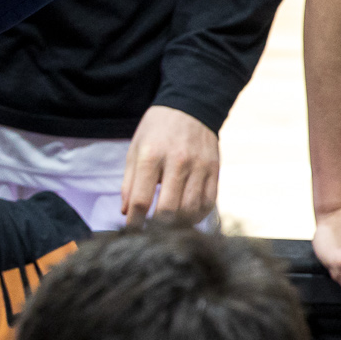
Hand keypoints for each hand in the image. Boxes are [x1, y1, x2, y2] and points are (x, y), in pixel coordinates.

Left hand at [121, 105, 218, 224]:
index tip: (131, 231)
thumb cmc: (157, 131)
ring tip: (168, 227)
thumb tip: (126, 212)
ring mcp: (199, 167)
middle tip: (150, 232)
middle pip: (168, 209)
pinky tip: (186, 218)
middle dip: (156, 227)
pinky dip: (197, 216)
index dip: (134, 222)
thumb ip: (129, 182)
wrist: (190, 107)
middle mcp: (177, 162)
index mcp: (151, 156)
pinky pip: (208, 203)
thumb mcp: (135, 149)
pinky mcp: (214, 170)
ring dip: (177, 224)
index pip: (141, 199)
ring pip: (190, 210)